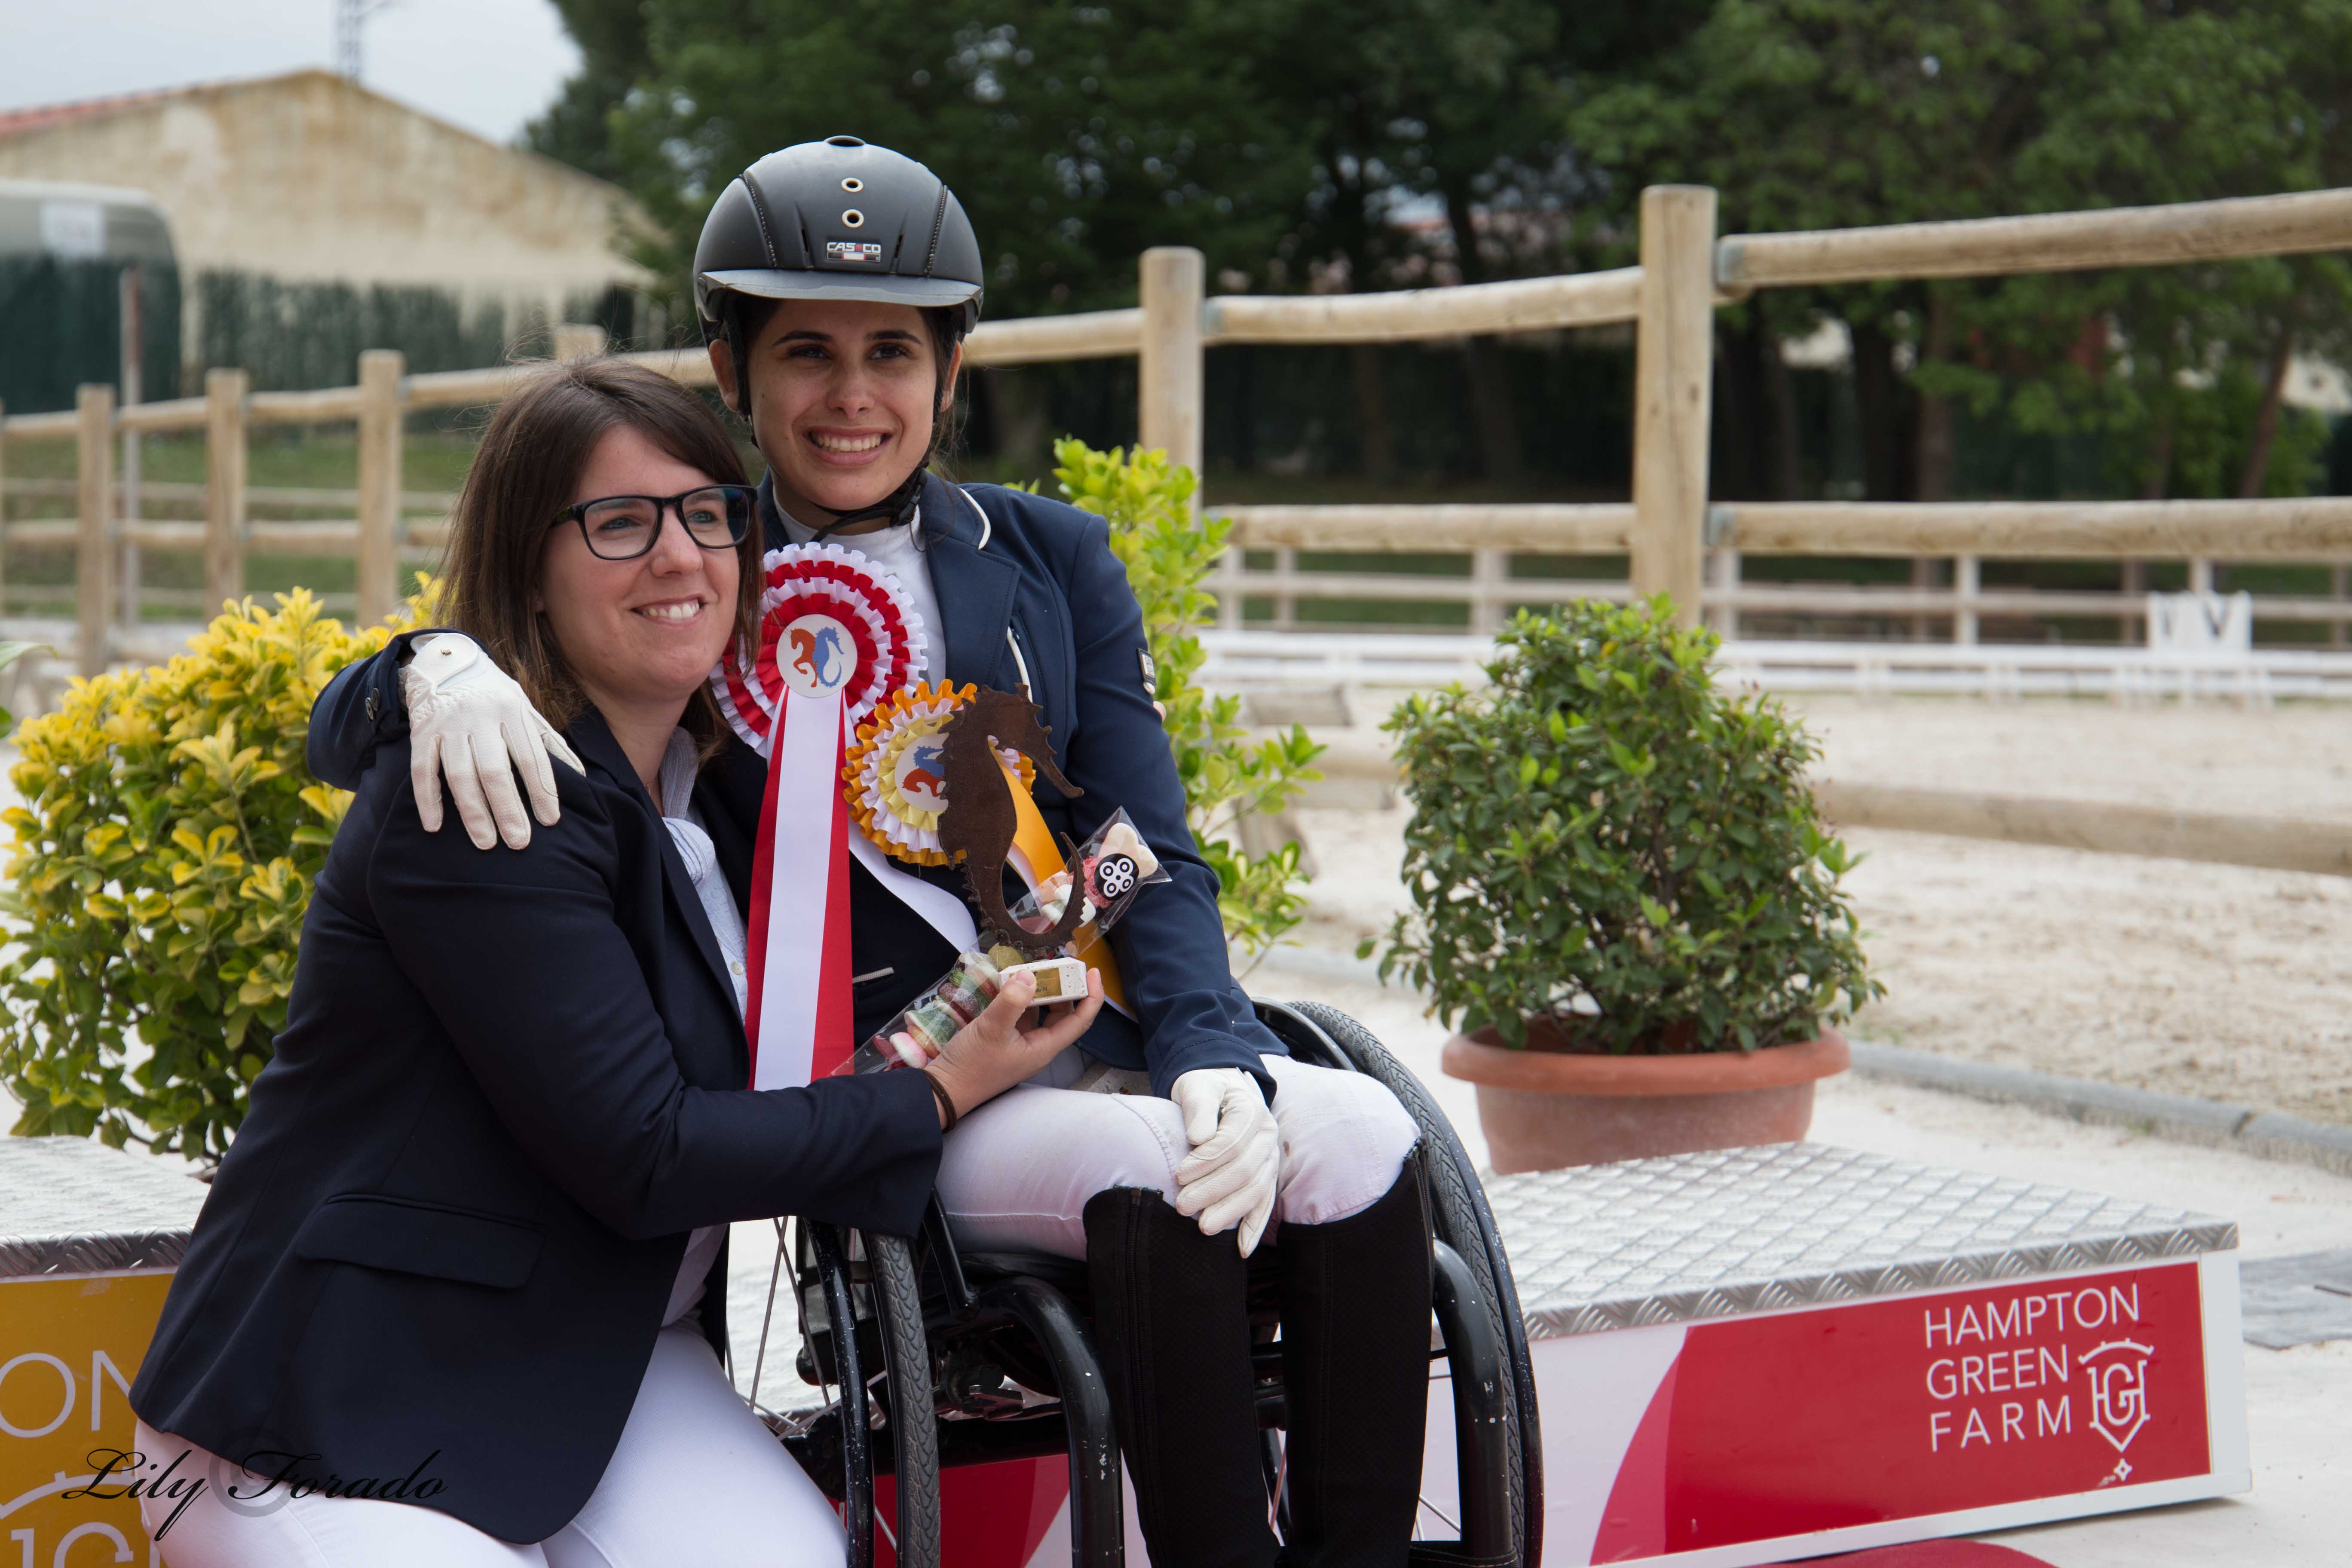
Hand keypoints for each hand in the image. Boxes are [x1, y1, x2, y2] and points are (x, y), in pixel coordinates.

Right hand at [401, 634, 584, 850]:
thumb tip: (581, 776)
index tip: (550, 821)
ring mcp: (448, 725)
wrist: (445, 664)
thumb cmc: (495, 696)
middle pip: (495, 770)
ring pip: (460, 774)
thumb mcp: (526, 709)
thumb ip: (549, 742)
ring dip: (473, 812)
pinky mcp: (421, 732)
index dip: (542, 791)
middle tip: (519, 842)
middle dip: (508, 809)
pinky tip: (435, 825)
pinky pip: (422, 771)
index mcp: (512, 710)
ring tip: (486, 842)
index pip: (531, 758)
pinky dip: (428, 799)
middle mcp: (479, 716)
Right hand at [924, 967, 1104, 1123]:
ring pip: (1040, 1013)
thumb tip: (1030, 976)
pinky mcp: (1004, 1040)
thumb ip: (1012, 1001)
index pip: (1080, 1021)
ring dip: (1040, 992)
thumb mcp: (991, 1029)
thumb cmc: (971, 1064)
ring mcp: (1020, 1044)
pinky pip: (1020, 1016)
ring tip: (1033, 968)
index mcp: (1044, 1047)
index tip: (1093, 971)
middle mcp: (1037, 1046)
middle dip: (1064, 988)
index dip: (1091, 996)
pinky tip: (1011, 984)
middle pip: (1062, 1014)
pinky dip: (1020, 999)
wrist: (943, 1090)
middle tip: (1058, 963)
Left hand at [1169, 1067, 1278, 1256]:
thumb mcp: (1197, 1087)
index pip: (1231, 1142)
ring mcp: (1270, 1159)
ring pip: (1256, 1191)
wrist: (1221, 1089)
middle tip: (1181, 1205)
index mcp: (1252, 1111)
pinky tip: (1242, 1249)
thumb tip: (1198, 1138)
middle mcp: (1268, 1136)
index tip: (1179, 1174)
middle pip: (1244, 1170)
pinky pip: (1265, 1204)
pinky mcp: (1266, 1176)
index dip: (1205, 1161)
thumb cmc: (1205, 1089)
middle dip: (1212, 1190)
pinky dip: (1255, 1228)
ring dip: (1230, 1212)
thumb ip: (1198, 1107)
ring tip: (1203, 1227)